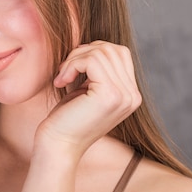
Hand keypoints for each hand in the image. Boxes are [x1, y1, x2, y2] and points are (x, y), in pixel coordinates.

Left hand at [35, 41, 141, 159]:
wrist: (58, 146)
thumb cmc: (67, 118)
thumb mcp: (87, 90)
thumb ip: (98, 71)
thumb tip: (95, 45)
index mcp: (130, 94)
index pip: (119, 53)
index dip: (92, 52)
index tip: (72, 67)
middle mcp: (133, 96)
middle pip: (112, 48)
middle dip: (83, 52)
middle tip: (64, 70)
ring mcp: (124, 96)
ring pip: (101, 52)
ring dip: (74, 59)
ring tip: (62, 76)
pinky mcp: (109, 95)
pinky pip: (91, 60)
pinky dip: (72, 65)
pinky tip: (61, 81)